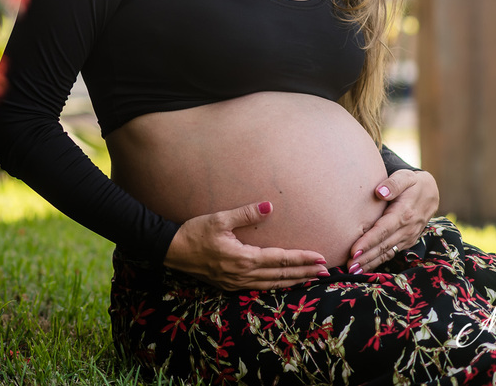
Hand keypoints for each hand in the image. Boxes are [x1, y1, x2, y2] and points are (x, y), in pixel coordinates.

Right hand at [162, 201, 329, 291]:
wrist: (171, 250)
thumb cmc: (194, 232)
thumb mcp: (219, 218)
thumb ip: (246, 213)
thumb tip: (269, 206)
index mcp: (243, 258)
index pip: (280, 259)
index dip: (301, 258)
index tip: (319, 258)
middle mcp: (243, 275)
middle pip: (280, 275)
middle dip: (304, 273)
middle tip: (324, 271)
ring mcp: (236, 283)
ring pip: (272, 285)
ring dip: (292, 281)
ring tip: (310, 279)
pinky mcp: (229, 285)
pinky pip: (259, 288)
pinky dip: (275, 285)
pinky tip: (282, 282)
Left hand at [348, 169, 438, 273]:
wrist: (431, 192)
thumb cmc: (412, 183)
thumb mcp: (405, 177)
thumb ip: (393, 183)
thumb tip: (380, 192)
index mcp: (405, 213)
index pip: (383, 230)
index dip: (368, 241)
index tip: (354, 251)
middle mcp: (407, 229)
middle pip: (383, 246)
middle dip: (366, 258)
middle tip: (348, 267)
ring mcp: (408, 237)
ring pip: (387, 253)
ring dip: (370, 263)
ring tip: (353, 271)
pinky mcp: (406, 241)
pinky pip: (391, 253)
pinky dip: (378, 261)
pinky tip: (365, 268)